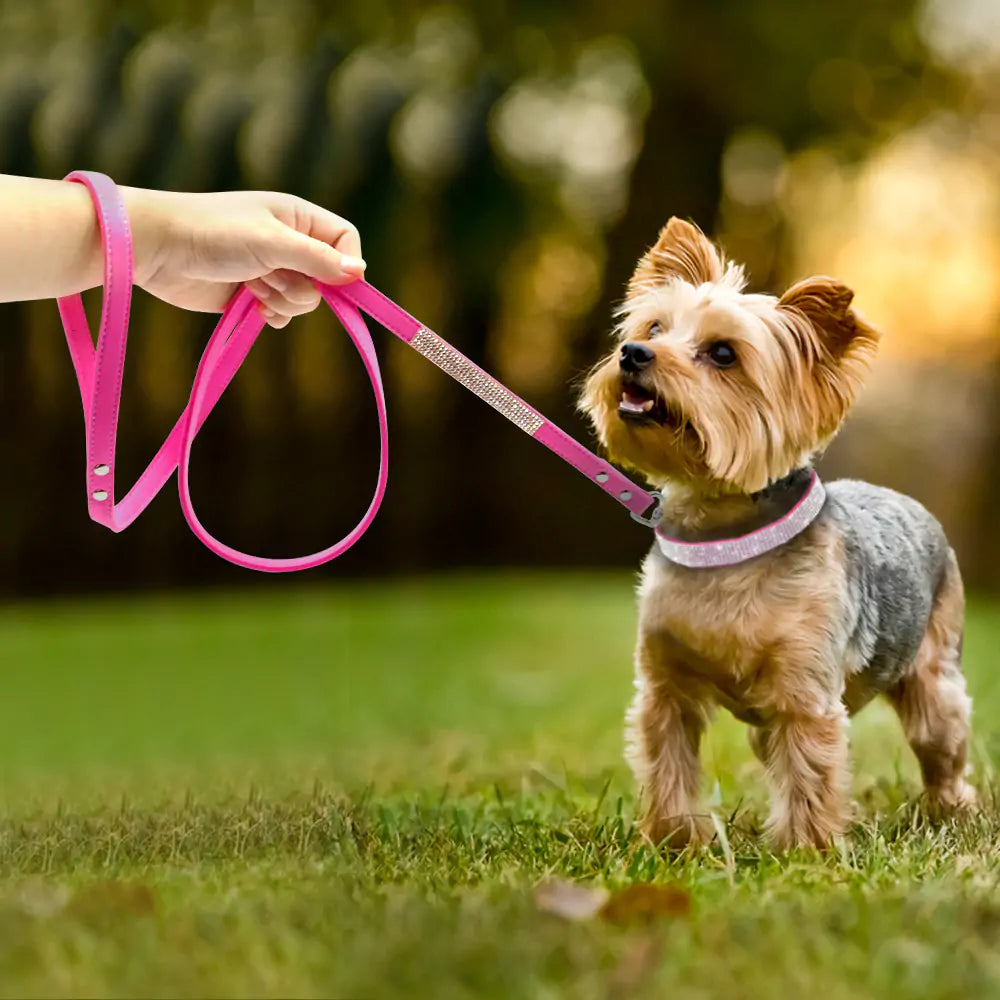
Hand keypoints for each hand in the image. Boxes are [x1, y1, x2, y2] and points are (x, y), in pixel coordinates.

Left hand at [123, 188, 364, 328]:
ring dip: (283, 300)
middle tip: (271, 277)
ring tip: (251, 285)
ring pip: (305, 300)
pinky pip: (284, 314)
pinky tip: (251, 305)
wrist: (156, 249)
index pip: (345, 242)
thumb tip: (360, 274)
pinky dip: (273, 315)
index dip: (346, 264)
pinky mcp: (254, 295)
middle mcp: (290, 243)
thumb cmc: (213, 233)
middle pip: (328, 278)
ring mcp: (272, 270)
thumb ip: (316, 258)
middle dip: (303, 286)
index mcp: (298, 218)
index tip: (335, 282)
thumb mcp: (271, 242)